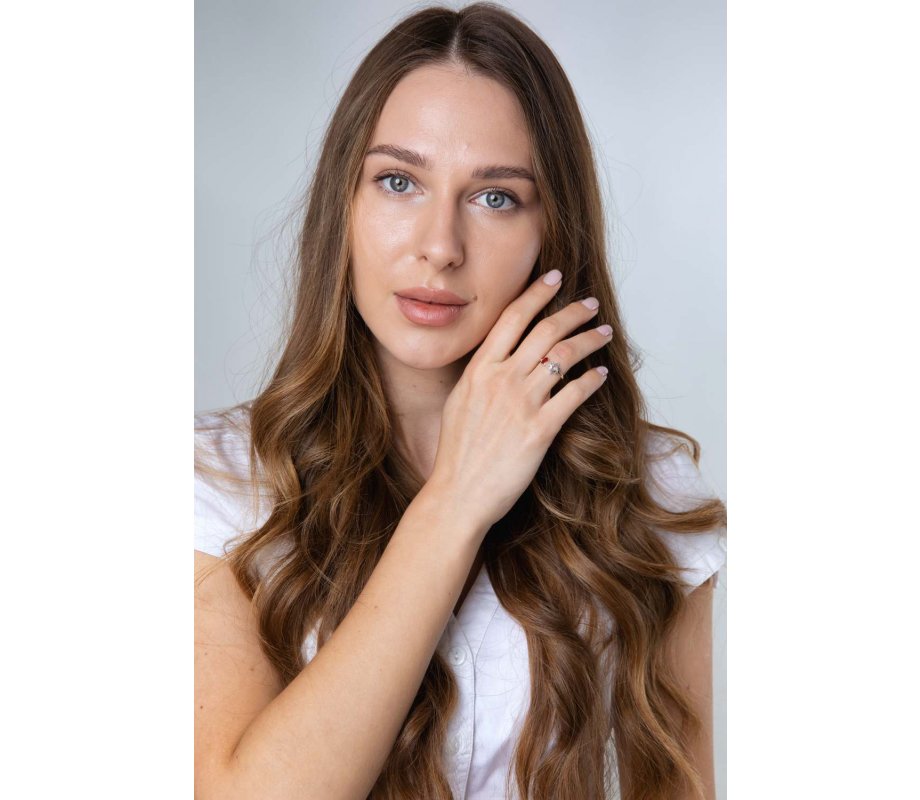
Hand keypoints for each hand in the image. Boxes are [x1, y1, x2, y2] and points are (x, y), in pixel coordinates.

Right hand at [427, 269, 610, 530]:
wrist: (458, 494)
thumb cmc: (457, 453)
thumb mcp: (459, 403)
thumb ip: (479, 377)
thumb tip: (497, 359)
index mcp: (478, 370)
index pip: (511, 318)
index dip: (536, 293)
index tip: (554, 278)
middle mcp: (500, 379)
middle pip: (544, 330)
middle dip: (572, 311)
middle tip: (591, 304)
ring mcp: (521, 403)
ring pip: (564, 357)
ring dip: (589, 340)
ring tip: (604, 334)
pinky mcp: (539, 430)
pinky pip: (574, 395)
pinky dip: (591, 381)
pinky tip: (600, 375)